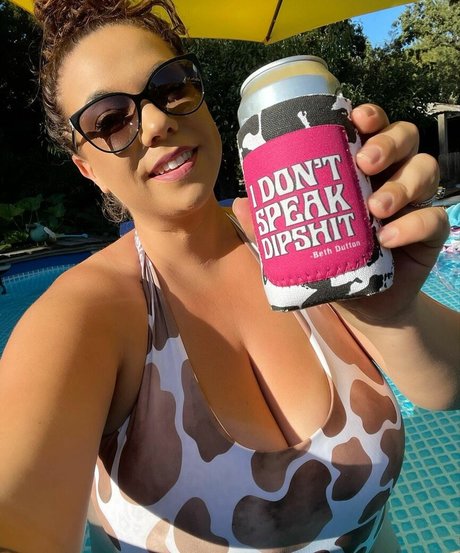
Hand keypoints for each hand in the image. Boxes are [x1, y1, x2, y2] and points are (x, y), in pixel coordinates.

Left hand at [233, 103, 449, 323]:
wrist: (360, 304)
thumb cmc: (329, 261)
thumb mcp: (297, 242)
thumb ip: (270, 225)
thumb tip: (239, 203)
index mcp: (359, 169)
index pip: (372, 128)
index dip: (369, 116)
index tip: (356, 118)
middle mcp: (390, 176)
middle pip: (405, 136)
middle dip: (388, 142)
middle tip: (364, 163)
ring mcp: (413, 202)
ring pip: (426, 169)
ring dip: (401, 184)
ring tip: (375, 208)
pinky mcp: (429, 233)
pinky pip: (435, 218)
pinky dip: (414, 224)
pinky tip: (388, 239)